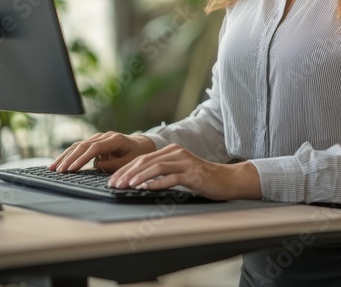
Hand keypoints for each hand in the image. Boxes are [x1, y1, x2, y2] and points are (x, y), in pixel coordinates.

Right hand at [49, 132, 156, 172]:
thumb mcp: (129, 161)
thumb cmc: (135, 154)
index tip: (72, 168)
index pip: (95, 148)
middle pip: (82, 146)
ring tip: (53, 168)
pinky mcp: (93, 142)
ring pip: (77, 146)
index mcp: (114, 139)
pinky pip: (79, 148)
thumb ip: (114, 165)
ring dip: (65, 157)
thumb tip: (97, 166)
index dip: (82, 158)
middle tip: (59, 170)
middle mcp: (104, 136)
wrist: (139, 144)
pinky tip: (59, 163)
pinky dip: (68, 155)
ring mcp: (97, 137)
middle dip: (69, 159)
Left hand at [107, 143, 260, 200]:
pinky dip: (158, 183)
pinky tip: (147, 188)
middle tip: (114, 184)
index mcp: (171, 151)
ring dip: (139, 177)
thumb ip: (162, 172)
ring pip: (157, 167)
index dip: (126, 169)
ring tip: (127, 185)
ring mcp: (185, 162)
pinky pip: (172, 177)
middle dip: (127, 173)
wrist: (227, 180)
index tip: (113, 180)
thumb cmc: (202, 178)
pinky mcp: (193, 174)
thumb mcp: (179, 172)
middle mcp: (176, 153)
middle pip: (146, 161)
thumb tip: (138, 182)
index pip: (142, 158)